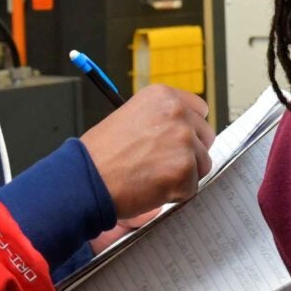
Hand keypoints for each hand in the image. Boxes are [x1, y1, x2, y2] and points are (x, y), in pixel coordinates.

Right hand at [81, 83, 213, 225]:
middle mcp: (177, 113)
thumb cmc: (101, 154)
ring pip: (201, 164)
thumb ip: (161, 120)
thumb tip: (187, 131)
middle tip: (162, 164)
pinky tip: (151, 187)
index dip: (190, 130)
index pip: (199, 110)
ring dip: (182, 174)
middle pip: (205, 136)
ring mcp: (183, 141)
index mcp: (163, 96)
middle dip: (189, 153)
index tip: (178, 141)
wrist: (85, 179)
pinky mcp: (184, 170)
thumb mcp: (131, 117)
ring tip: (151, 175)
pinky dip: (175, 194)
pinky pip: (191, 187)